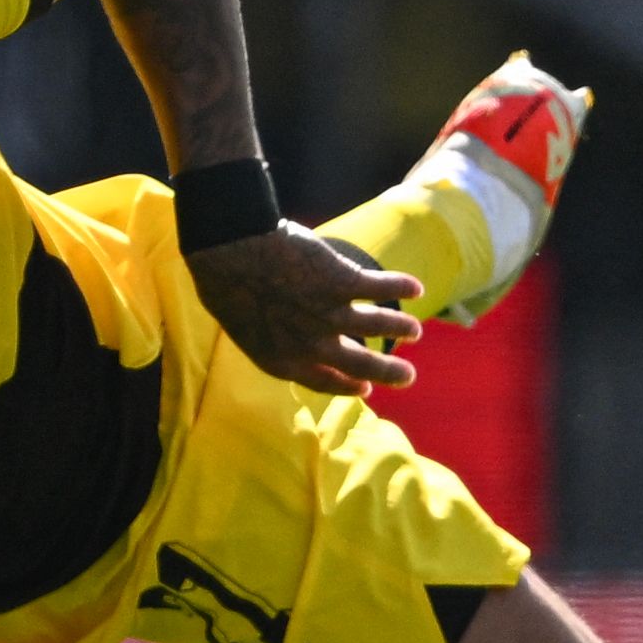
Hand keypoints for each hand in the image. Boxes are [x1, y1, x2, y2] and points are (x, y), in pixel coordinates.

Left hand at [189, 224, 423, 394]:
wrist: (230, 253)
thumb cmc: (225, 284)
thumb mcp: (243, 326)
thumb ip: (271, 336)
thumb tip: (282, 331)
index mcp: (284, 361)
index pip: (325, 382)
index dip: (348, 387)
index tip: (365, 389)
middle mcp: (313, 345)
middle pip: (361, 365)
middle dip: (389, 372)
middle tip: (408, 376)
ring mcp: (331, 315)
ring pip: (379, 326)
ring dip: (401, 328)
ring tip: (415, 331)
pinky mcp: (343, 282)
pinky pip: (382, 288)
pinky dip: (402, 287)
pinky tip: (416, 289)